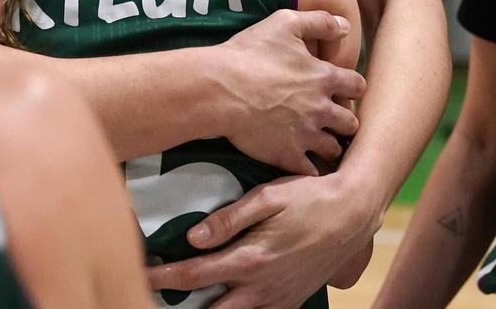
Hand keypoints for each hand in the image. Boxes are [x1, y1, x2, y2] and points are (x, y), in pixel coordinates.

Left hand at [146, 172, 381, 308]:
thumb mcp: (268, 198)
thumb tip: (193, 237)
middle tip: (158, 294)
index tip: (141, 274)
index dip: (163, 278)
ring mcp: (277, 299)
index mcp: (249, 260)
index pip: (193, 276)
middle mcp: (261, 287)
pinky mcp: (291, 301)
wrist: (354, 213)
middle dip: (180, 306)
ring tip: (188, 301)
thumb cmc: (310, 198)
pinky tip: (228, 301)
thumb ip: (229, 219)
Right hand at [213, 10, 365, 175]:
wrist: (219, 89)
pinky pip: (312, 172)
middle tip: (333, 120)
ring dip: (330, 146)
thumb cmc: (250, 53)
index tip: (342, 90)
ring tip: (320, 144)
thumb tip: (346, 25)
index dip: (352, 88)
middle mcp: (322, 109)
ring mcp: (306, 135)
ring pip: (334, 149)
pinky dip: (311, 170)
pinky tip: (304, 163)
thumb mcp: (285, 23)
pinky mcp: (288, 156)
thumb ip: (319, 21)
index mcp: (324, 78)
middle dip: (344, 121)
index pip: (358, 87)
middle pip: (351, 123)